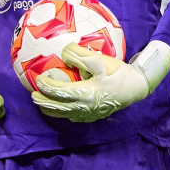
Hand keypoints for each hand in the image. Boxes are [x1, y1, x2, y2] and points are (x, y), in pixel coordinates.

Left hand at [32, 40, 169, 122]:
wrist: (136, 87)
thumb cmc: (118, 73)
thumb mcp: (100, 61)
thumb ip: (80, 56)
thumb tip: (63, 53)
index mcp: (85, 94)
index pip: (59, 92)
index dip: (46, 87)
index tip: (37, 80)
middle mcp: (85, 107)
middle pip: (58, 107)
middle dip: (43, 102)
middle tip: (32, 95)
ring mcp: (90, 114)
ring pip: (65, 114)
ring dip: (51, 109)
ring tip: (42, 103)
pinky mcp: (94, 116)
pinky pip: (74, 116)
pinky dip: (63, 112)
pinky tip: (61, 107)